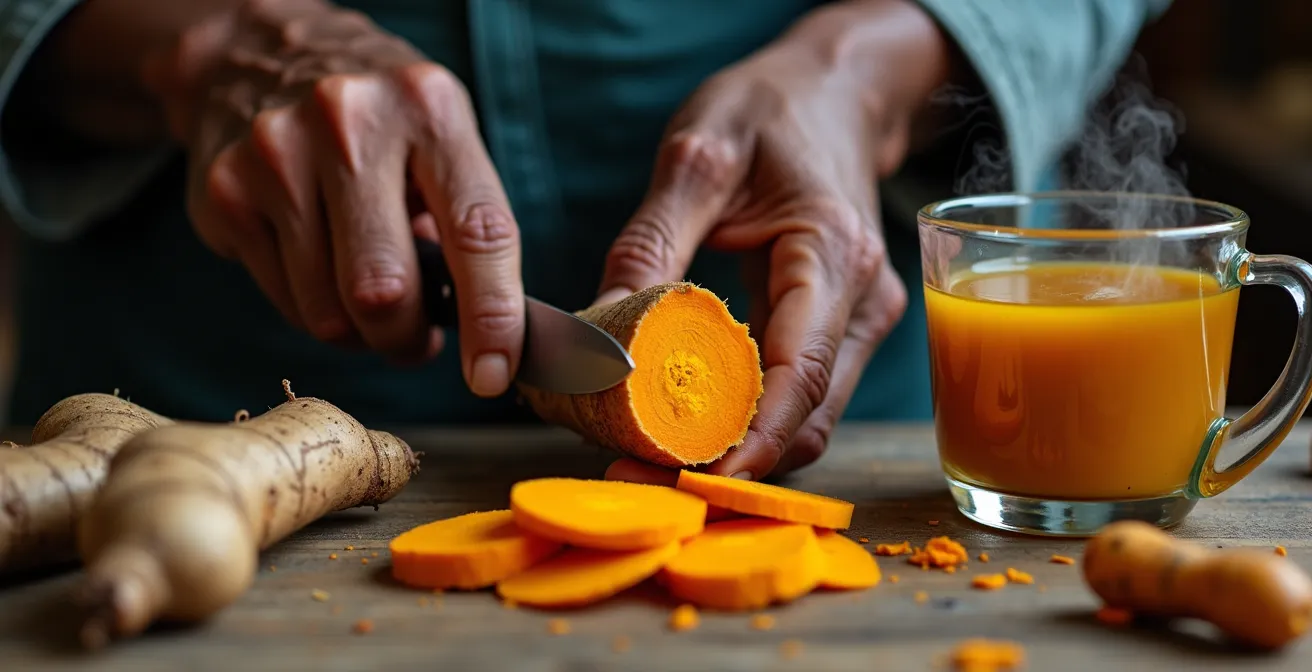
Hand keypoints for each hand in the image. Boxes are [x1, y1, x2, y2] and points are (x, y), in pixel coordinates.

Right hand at [145, 0, 522, 395]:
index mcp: (429, 110)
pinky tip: (322, 271)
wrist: (257, 54)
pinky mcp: (226, 191)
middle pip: (385, 290)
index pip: (478, 233)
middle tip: (417, 339)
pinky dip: (316, 311)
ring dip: (361, 332)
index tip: (493, 374)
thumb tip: (489, 332)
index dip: (492, 317)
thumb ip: (468, 224)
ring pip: (330, 312)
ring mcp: (277, 155)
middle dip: (408, 338)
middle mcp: (350, 123)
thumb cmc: (378, 121)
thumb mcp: (441, 138)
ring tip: (368, 298)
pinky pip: (286, 303)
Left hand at [598, 0, 948, 483]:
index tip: (701, 477)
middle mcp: (863, 298)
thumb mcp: (698, 152)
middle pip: (810, 413)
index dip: (755, 436)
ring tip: (659, 452)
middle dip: (739, 456)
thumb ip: (651, 239)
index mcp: (832, 251)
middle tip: (649, 472)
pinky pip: (803, 391)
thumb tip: (599, 328)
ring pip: (811, 414)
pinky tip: (694, 415)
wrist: (834, 93)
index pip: (799, 369)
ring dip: (745, 444)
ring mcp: (861, 318)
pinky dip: (753, 416)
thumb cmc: (771, 110)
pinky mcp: (844, 327)